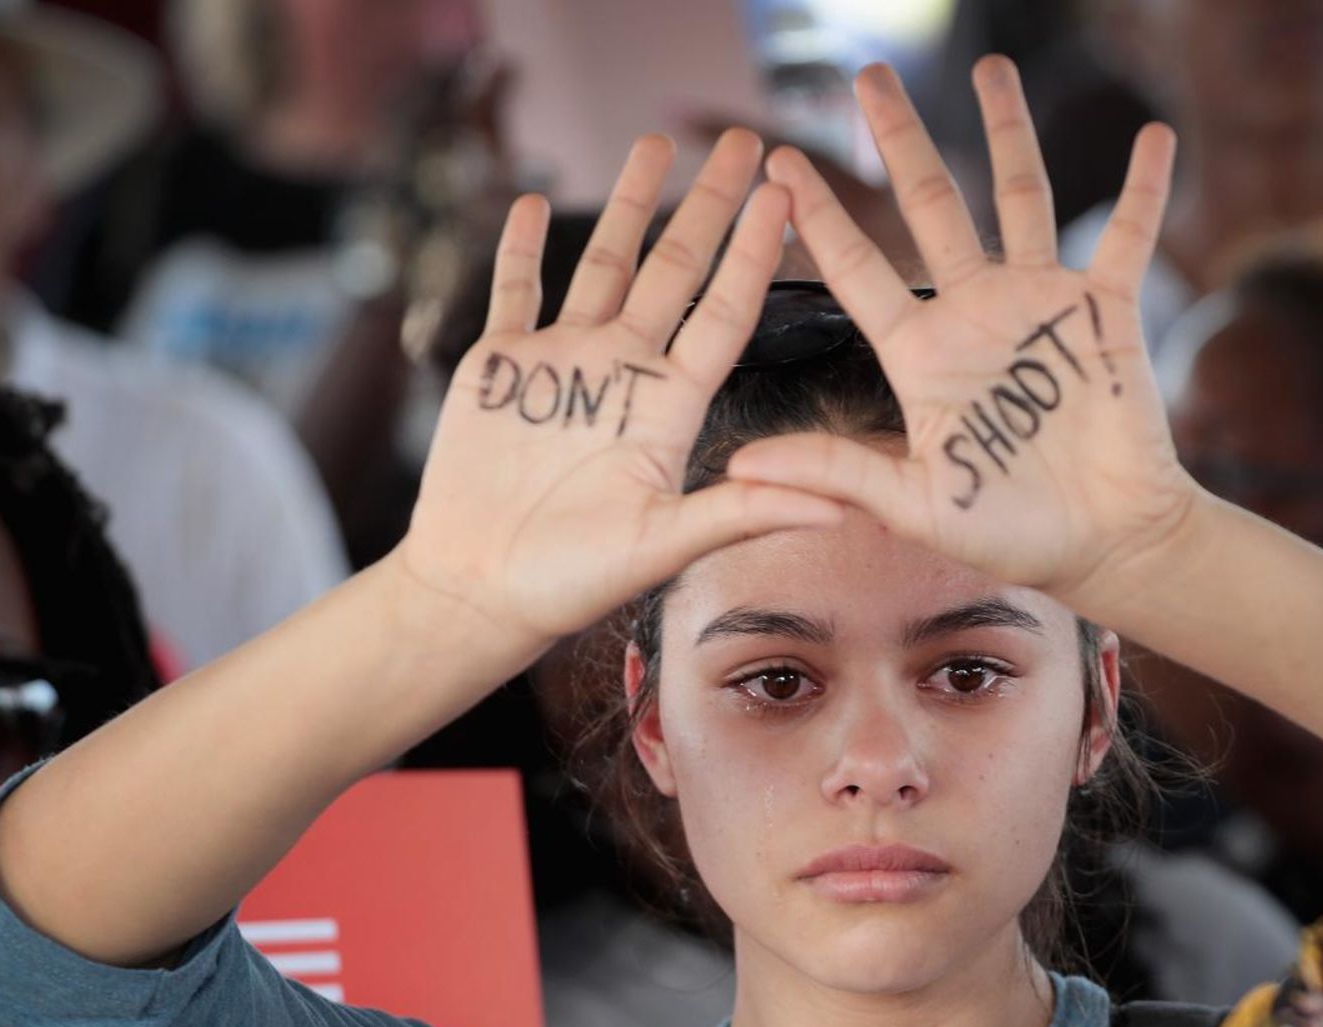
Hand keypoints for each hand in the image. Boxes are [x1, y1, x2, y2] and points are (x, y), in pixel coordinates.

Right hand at [394, 129, 842, 644]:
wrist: (481, 591)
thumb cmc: (574, 579)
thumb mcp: (666, 546)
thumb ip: (745, 513)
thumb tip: (841, 507)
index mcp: (670, 405)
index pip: (723, 312)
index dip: (752, 253)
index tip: (783, 196)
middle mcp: (624, 371)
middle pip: (672, 269)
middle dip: (705, 204)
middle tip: (739, 140)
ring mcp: (563, 362)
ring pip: (601, 264)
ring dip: (627, 205)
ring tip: (653, 144)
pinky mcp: (501, 365)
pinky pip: (514, 291)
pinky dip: (517, 246)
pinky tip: (533, 199)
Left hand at [720, 56, 1193, 614]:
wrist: (1105, 545)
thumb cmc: (1010, 533)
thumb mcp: (913, 506)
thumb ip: (835, 472)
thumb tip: (737, 468)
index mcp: (921, 354)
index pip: (857, 269)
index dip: (819, 218)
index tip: (780, 163)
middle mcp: (974, 313)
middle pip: (931, 206)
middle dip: (901, 140)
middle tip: (867, 78)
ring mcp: (1040, 304)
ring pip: (1019, 198)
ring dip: (1007, 132)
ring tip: (990, 66)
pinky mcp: (1105, 313)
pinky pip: (1126, 238)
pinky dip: (1143, 190)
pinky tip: (1152, 138)